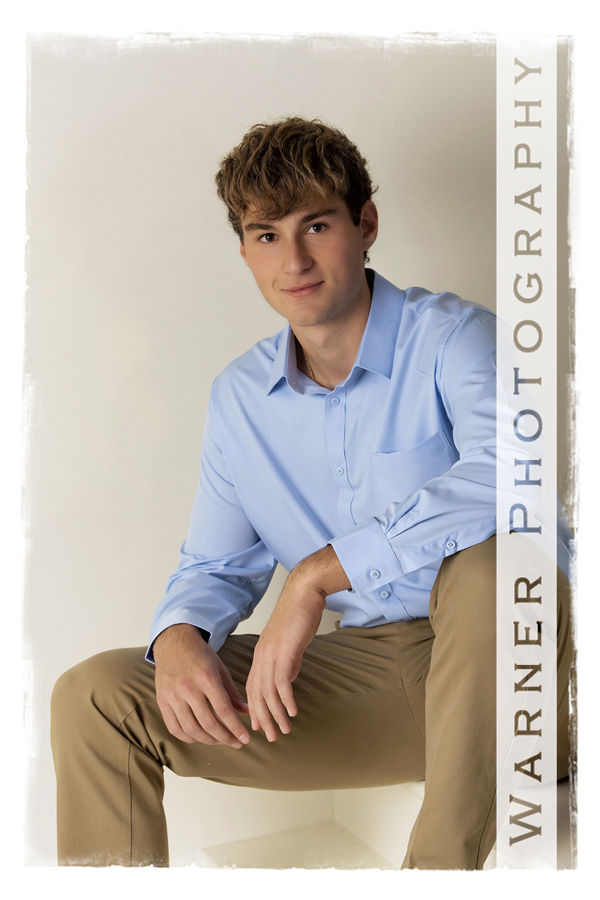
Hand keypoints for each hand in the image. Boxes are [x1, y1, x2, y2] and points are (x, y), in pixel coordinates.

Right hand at [153, 624, 249, 746]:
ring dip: (210, 740)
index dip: (236, 728)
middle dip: (226, 738)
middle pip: (209, 723)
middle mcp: (188, 688)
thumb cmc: (200, 656)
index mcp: (206, 678)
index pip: (223, 710)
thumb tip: (247, 712)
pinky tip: (201, 737)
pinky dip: (189, 737)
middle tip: (237, 743)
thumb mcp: (220, 669)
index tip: (246, 738)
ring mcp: (173, 696)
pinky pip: (175, 728)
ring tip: (221, 741)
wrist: (173, 643)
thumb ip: (233, 692)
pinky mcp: (162, 702)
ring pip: (192, 729)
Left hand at [245, 545, 349, 741]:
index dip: (254, 709)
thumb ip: (288, 661)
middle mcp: (261, 656)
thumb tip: (289, 678)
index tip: (259, 726)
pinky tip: (292, 712)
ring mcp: (271, 654)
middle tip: (270, 737)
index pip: (252, 688)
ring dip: (275, 715)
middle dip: (262, 718)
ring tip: (283, 731)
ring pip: (268, 692)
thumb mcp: (290, 644)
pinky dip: (286, 700)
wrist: (304, 594)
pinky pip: (282, 682)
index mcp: (261, 655)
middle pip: (256, 695)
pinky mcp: (284, 652)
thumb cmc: (299, 616)